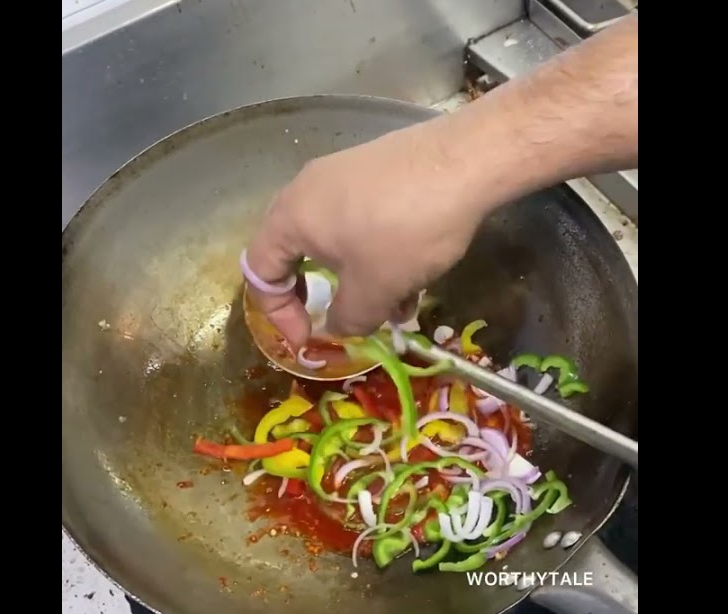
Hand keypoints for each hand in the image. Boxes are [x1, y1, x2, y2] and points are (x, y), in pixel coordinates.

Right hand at [242, 118, 488, 348]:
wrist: (467, 161)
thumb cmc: (405, 230)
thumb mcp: (374, 290)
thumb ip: (347, 318)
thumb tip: (338, 327)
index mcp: (291, 217)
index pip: (260, 271)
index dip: (276, 313)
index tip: (308, 339)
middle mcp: (308, 189)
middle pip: (297, 252)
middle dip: (320, 294)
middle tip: (341, 318)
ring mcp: (344, 174)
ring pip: (339, 239)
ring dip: (359, 278)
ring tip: (395, 306)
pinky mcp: (378, 169)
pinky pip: (364, 221)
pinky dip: (379, 253)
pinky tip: (416, 274)